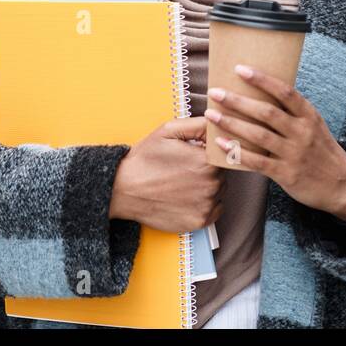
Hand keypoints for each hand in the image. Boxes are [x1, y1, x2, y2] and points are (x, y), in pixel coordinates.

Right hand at [109, 116, 223, 231]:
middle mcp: (212, 185)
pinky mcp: (199, 222)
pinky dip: (205, 204)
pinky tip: (186, 198)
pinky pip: (215, 210)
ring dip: (207, 187)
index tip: (194, 154)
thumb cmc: (145, 159)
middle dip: (207, 169)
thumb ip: (198, 125)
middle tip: (183, 169)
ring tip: (182, 183)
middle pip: (221, 173)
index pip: (222, 153)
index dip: (208, 153)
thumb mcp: (168, 131)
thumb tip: (218, 123)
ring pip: (219, 192)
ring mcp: (206, 205)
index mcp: (207, 161)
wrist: (123, 190)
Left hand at [204, 65, 345, 221]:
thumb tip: (261, 92)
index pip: (285, 92)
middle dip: (238, 101)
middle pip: (266, 112)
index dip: (262, 79)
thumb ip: (292, 112)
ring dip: (232, 123)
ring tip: (212, 114)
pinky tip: (220, 143)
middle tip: (215, 92)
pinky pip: (257, 161)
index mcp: (309, 115)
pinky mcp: (286, 174)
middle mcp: (302, 132)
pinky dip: (237, 152)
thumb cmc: (321, 150)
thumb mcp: (314, 125)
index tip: (240, 69)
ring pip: (258, 135)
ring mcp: (294, 153)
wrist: (342, 185)